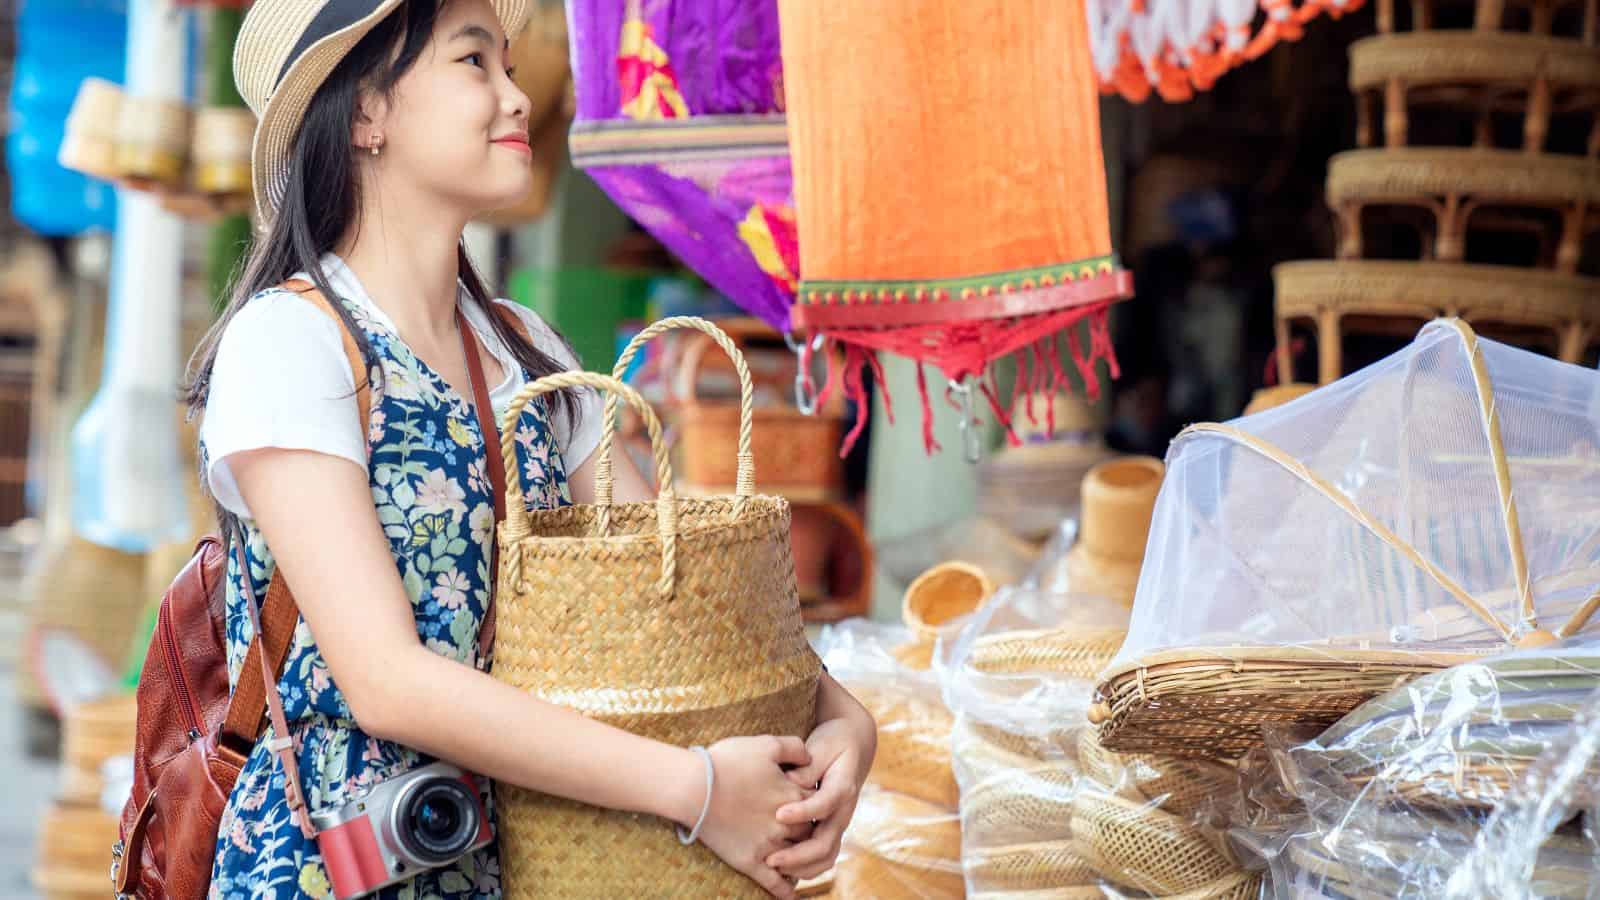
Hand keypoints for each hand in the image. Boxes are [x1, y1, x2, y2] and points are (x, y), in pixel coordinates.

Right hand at [696, 736, 816, 898]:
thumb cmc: (727, 762)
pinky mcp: (749, 861)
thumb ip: (795, 748)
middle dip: (810, 833)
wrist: (694, 787)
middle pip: (810, 834)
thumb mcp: (766, 744)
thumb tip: (810, 758)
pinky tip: (791, 897)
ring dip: (802, 862)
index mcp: (794, 797)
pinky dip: (785, 891)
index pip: (817, 804)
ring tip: (802, 864)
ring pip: (797, 860)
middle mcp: (786, 825)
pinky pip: (774, 882)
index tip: (806, 801)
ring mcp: (768, 846)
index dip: (812, 803)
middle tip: (808, 833)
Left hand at [767, 714, 876, 880]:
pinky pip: (821, 857)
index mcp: (843, 787)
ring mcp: (838, 824)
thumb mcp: (822, 745)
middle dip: (797, 856)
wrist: (854, 745)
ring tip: (772, 870)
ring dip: (800, 868)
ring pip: (826, 857)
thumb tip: (789, 782)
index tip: (778, 814)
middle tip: (770, 860)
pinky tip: (780, 868)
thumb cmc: (833, 742)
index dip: (802, 812)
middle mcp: (843, 811)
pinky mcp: (830, 830)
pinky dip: (803, 867)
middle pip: (826, 844)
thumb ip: (807, 766)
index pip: (824, 805)